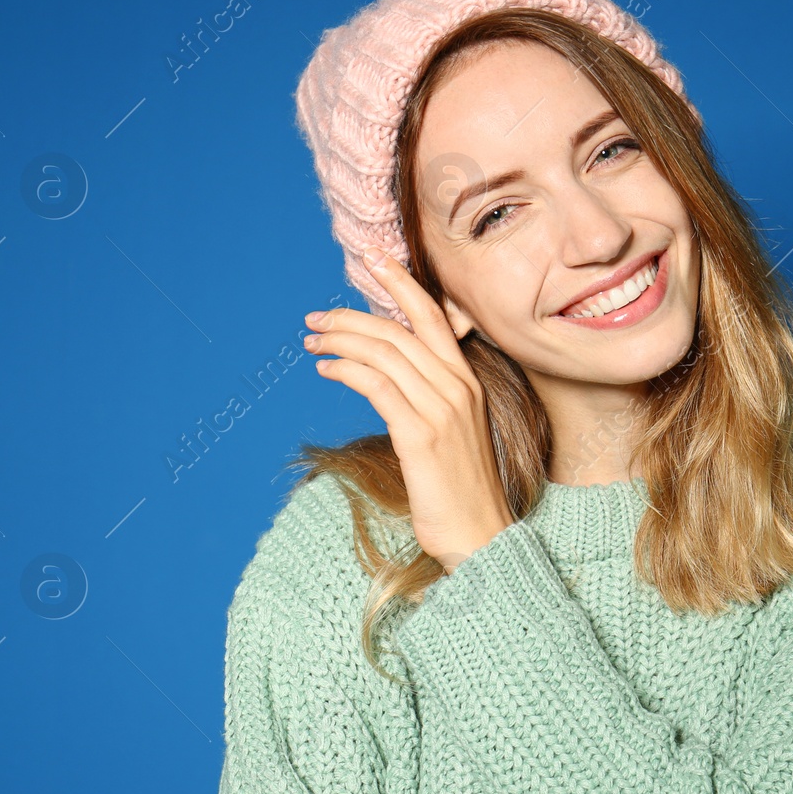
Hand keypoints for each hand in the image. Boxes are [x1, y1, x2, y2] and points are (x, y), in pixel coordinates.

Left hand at [302, 246, 513, 571]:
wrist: (481, 535)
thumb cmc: (461, 487)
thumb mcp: (452, 429)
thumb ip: (430, 395)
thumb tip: (389, 372)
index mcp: (466, 380)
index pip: (433, 316)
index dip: (401, 282)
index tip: (373, 258)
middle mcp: (457, 386)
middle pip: (399, 329)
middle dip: (352, 315)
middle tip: (316, 317)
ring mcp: (441, 408)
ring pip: (384, 352)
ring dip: (341, 340)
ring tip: (312, 343)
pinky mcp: (420, 434)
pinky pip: (376, 384)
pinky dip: (346, 370)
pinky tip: (327, 371)